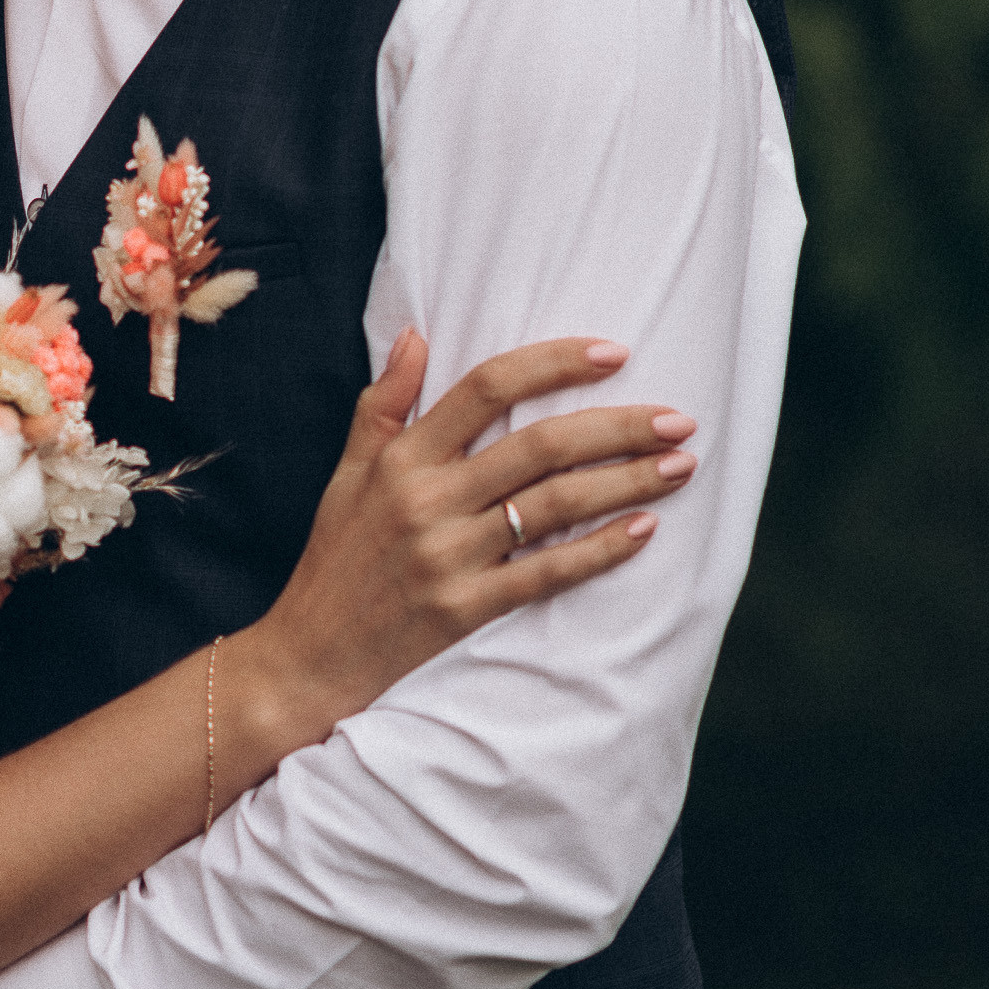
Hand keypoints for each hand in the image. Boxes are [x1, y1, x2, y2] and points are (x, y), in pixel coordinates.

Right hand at [247, 328, 696, 739]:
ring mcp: (449, 555)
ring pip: (556, 504)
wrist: (309, 655)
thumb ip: (384, 403)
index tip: (615, 353)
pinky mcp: (466, 608)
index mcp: (401, 457)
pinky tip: (644, 529)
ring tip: (680, 466)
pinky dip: (600, 550)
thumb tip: (416, 333)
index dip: (555, 363)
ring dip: (628, 482)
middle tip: (678, 418)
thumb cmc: (335, 559)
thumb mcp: (347, 472)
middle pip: (540, 445)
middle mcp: (427, 499)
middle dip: (619, 426)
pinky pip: (547, 573)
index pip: (486, 386)